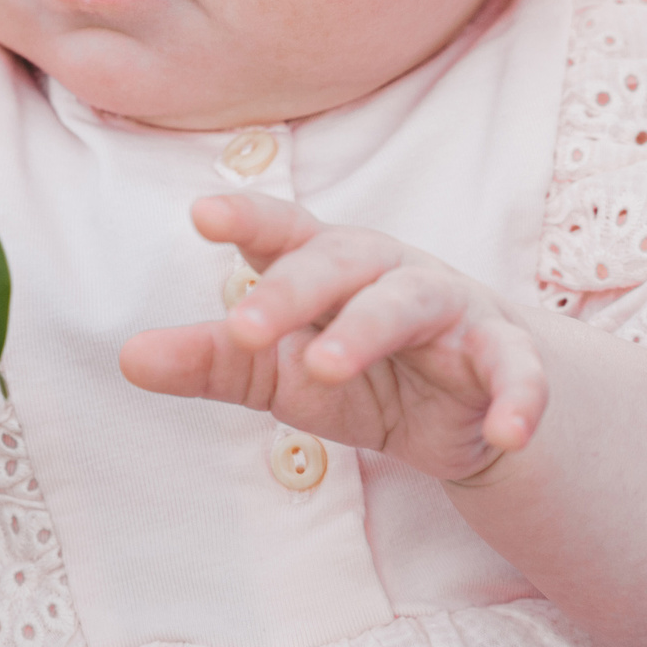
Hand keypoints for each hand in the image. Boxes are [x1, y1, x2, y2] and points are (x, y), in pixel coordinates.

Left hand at [118, 193, 547, 484]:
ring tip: (326, 368)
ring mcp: (452, 308)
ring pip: (413, 301)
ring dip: (370, 330)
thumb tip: (127, 356)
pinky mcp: (504, 356)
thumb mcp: (281, 373)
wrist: (468, 411)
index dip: (248, 219)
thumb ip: (212, 363)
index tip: (200, 214)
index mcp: (329, 264)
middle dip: (293, 289)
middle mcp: (389, 270)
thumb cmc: (359, 372)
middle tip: (243, 328)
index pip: (285, 232)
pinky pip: (515, 368)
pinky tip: (508, 432)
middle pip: (342, 260)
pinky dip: (518, 395)